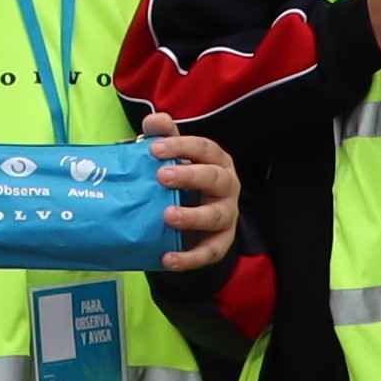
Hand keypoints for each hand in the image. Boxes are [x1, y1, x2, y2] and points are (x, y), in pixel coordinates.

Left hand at [152, 123, 241, 274]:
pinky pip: (210, 252)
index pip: (203, 148)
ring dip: (193, 216)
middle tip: (161, 177)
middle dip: (189, 176)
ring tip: (167, 216)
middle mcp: (227, 186)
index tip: (153, 149)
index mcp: (216, 161)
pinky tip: (167, 259)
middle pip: (214, 178)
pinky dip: (190, 258)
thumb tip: (153, 121)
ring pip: (216, 216)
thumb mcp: (175, 157)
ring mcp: (227, 215)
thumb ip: (164, 137)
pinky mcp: (221, 242)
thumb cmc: (184, 181)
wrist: (196, 219)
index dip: (180, 146)